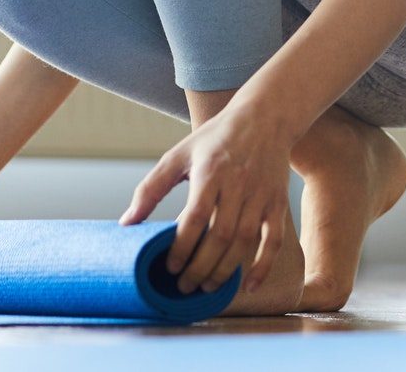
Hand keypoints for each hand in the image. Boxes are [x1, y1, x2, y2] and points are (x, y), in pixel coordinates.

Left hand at [120, 103, 294, 297]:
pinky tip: (248, 286)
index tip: (169, 267)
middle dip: (200, 267)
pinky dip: (263, 266)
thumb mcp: (179, 154)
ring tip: (206, 287)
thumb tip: (126, 222)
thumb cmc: (216, 138)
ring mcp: (261, 195)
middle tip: (184, 286)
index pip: (195, 217)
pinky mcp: (278, 203)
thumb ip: (151, 188)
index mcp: (211, 171)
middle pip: (221, 235)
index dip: (182, 247)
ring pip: (245, 242)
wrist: (266, 118)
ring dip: (225, 271)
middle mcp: (239, 184)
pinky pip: (275, 240)